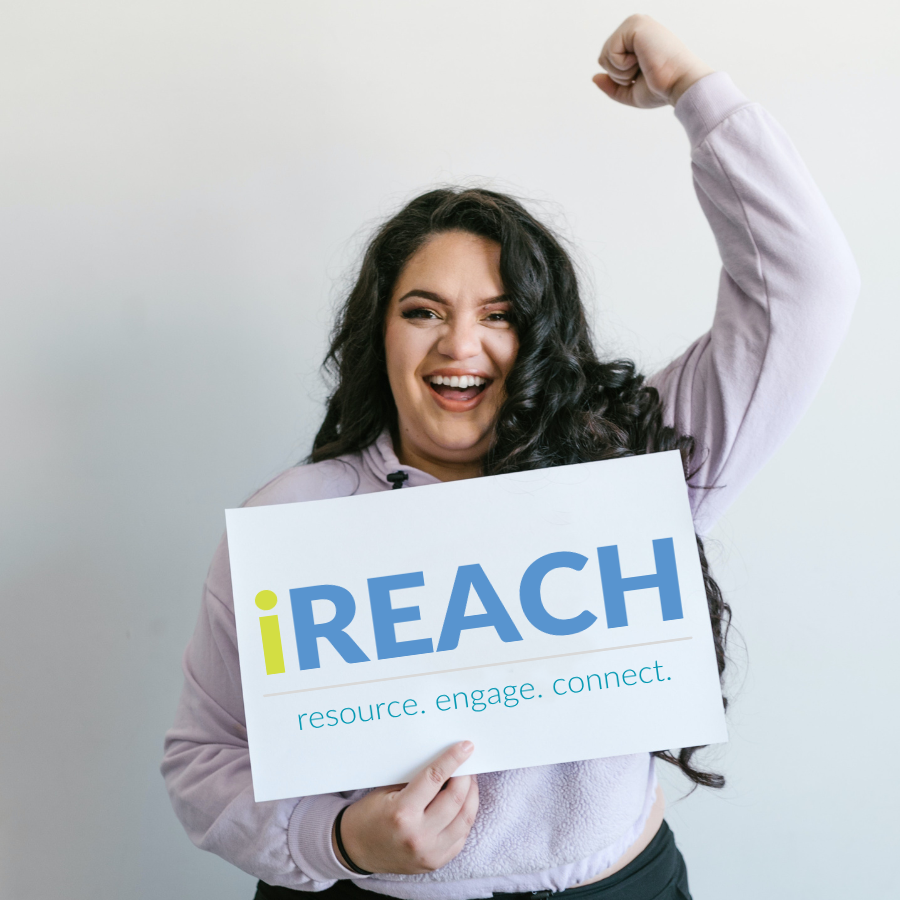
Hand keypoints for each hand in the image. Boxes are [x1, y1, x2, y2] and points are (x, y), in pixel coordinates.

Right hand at [333, 741, 478, 874]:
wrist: (355, 850)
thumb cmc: (369, 815)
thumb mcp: (387, 790)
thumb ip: (416, 780)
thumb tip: (444, 763)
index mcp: (402, 813)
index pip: (435, 778)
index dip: (453, 759)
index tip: (466, 747)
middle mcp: (418, 835)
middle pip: (455, 799)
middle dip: (466, 777)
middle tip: (468, 764)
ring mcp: (429, 853)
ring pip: (465, 819)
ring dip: (471, 797)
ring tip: (469, 783)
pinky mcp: (435, 863)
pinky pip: (461, 837)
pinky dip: (465, 818)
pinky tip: (463, 805)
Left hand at [593, 15, 713, 107]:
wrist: (680, 84)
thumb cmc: (662, 89)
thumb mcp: (630, 92)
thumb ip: (611, 85)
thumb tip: (594, 77)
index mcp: (636, 40)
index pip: (609, 60)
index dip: (620, 78)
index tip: (644, 75)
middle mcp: (635, 27)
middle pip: (603, 57)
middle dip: (618, 75)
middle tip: (643, 72)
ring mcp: (635, 23)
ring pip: (604, 55)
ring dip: (621, 71)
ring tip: (643, 66)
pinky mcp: (634, 25)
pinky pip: (610, 51)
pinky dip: (623, 65)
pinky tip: (641, 60)